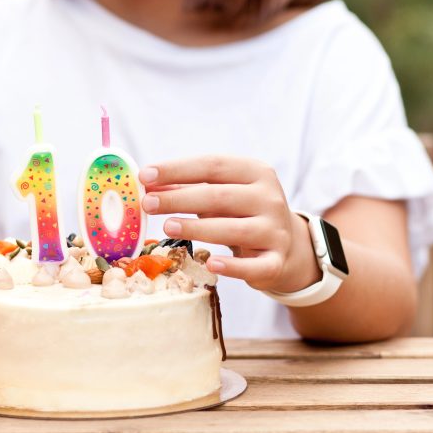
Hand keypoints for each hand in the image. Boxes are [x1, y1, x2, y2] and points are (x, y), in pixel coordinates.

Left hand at [139, 156, 315, 292]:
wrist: (287, 244)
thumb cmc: (242, 212)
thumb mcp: (221, 193)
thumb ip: (189, 188)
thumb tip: (149, 185)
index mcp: (256, 172)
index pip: (212, 165)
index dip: (177, 169)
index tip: (146, 175)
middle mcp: (269, 198)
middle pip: (220, 197)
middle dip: (180, 199)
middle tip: (148, 203)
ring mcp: (276, 231)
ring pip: (234, 230)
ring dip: (198, 228)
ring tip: (167, 227)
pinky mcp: (276, 261)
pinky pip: (254, 266)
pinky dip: (233, 267)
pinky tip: (211, 263)